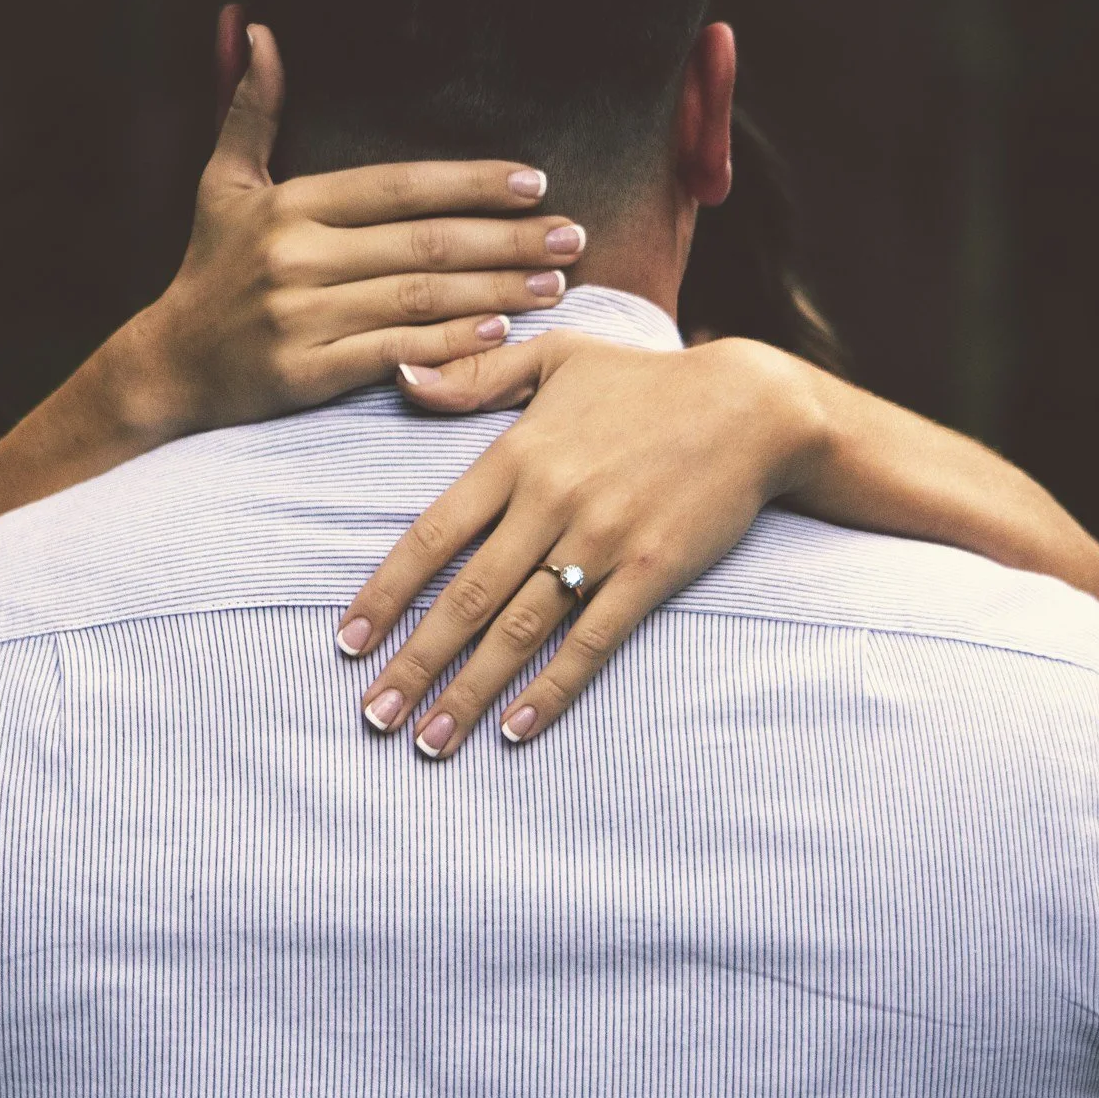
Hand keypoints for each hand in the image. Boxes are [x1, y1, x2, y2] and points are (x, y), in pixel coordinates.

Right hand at [103, 25, 591, 439]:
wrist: (169, 366)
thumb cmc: (210, 269)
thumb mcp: (225, 184)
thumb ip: (252, 110)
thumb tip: (262, 31)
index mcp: (290, 206)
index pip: (398, 187)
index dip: (469, 183)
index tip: (533, 182)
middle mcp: (296, 257)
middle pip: (423, 244)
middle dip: (506, 239)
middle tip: (570, 235)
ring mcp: (302, 318)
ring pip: (419, 299)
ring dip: (495, 290)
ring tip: (554, 283)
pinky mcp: (306, 373)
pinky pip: (396, 353)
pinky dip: (451, 342)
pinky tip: (500, 329)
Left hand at [339, 333, 831, 757]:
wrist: (751, 406)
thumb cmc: (646, 381)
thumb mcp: (556, 357)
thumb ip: (474, 376)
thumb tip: (400, 382)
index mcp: (518, 455)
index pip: (432, 536)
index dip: (385, 594)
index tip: (347, 644)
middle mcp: (551, 502)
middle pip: (466, 598)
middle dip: (413, 663)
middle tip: (372, 716)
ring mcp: (603, 541)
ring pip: (520, 630)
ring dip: (470, 691)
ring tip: (430, 740)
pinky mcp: (652, 573)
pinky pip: (592, 642)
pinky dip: (552, 690)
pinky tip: (516, 730)